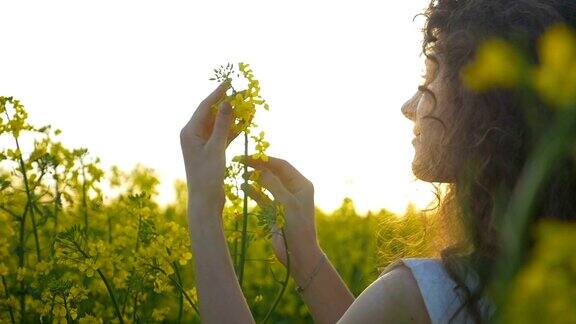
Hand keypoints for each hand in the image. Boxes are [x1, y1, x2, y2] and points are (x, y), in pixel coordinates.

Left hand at [180, 80, 240, 210]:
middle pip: (212, 113)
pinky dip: (234, 130)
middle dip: (228, 103)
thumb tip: (227, 102)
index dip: (218, 93)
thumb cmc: (207, 176)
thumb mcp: (216, 148)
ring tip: (249, 106)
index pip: (205, 106)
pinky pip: (223, 135)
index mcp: (189, 131)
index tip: (230, 82)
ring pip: (220, 124)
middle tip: (244, 93)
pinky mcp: (211, 151)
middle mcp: (193, 134)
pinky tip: (246, 123)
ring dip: (233, 116)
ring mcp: (202, 143)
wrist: (205, 201)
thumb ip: (223, 125)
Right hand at [240, 156, 321, 272]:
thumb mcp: (286, 203)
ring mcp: (283, 200)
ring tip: (240, 174)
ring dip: (254, 178)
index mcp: (301, 184)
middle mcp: (293, 190)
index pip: (281, 165)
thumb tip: (259, 170)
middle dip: (257, 167)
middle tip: (239, 161)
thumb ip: (273, 184)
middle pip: (273, 172)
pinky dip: (253, 191)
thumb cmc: (297, 227)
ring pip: (266, 184)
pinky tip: (243, 187)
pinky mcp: (274, 211)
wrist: (298, 254)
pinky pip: (262, 197)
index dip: (264, 159)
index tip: (248, 156)